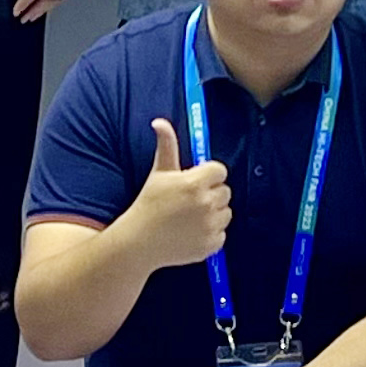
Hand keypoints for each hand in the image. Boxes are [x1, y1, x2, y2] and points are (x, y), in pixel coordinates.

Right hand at [126, 117, 233, 268]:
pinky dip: (211, 233)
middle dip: (211, 193)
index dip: (208, 175)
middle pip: (225, 191)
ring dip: (213, 213)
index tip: (195, 181)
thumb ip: (166, 145)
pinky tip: (192, 232)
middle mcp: (206, 204)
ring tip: (190, 217)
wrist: (139, 243)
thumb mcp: (159, 173)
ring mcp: (210, 226)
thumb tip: (159, 122)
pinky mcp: (211, 245)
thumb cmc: (149, 204)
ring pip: (226, 212)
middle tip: (190, 200)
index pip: (219, 171)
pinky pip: (222, 233)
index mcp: (195, 183)